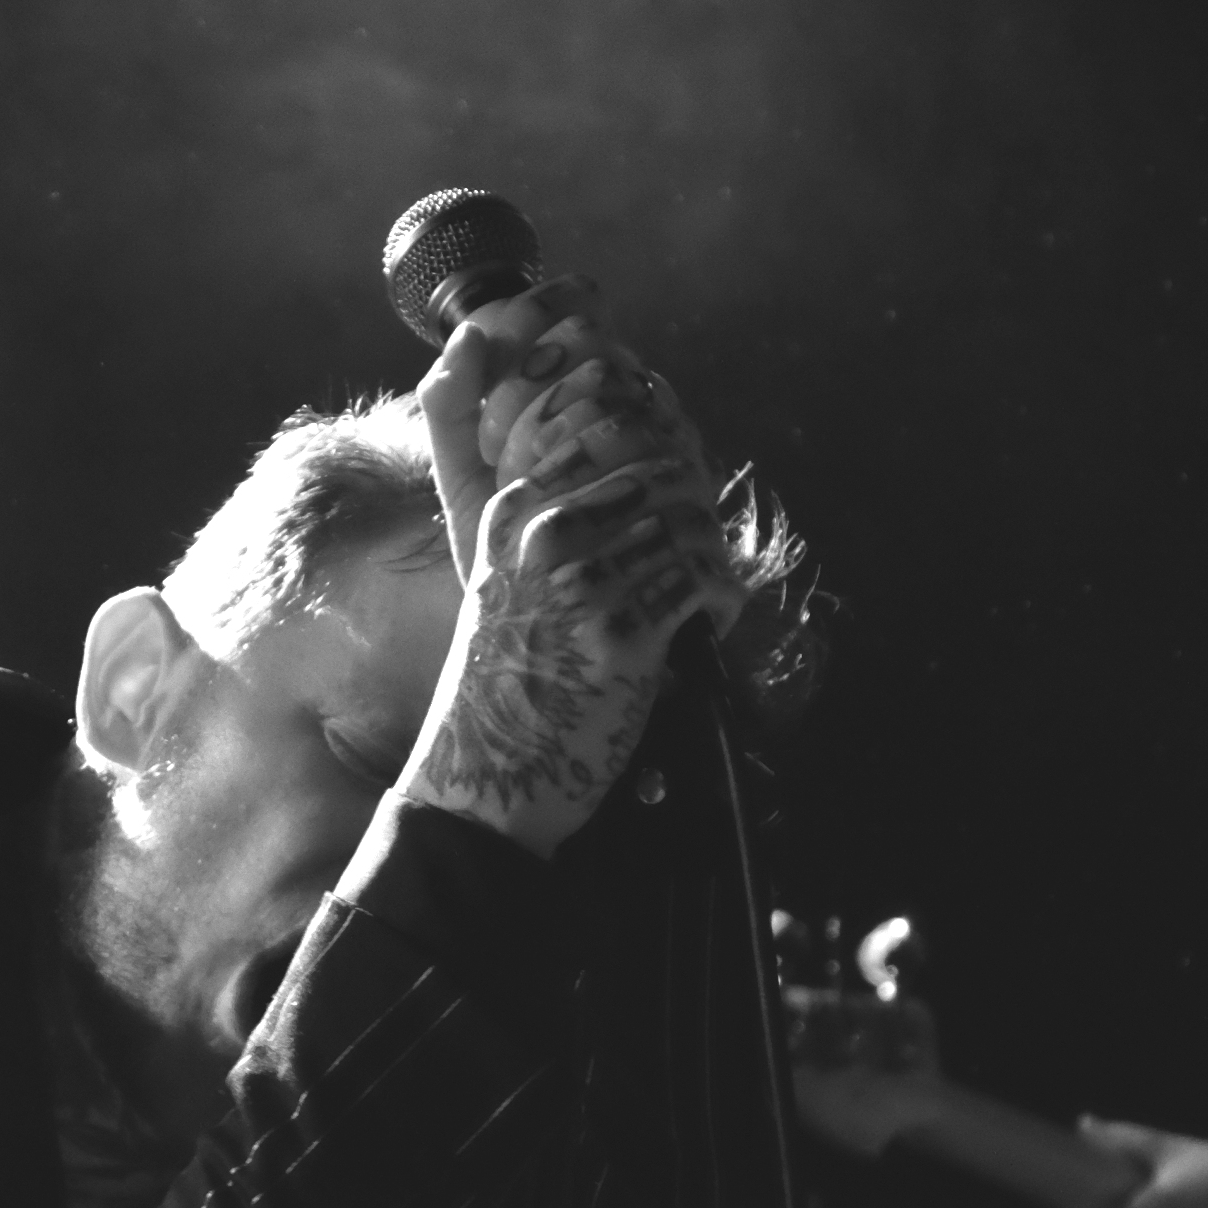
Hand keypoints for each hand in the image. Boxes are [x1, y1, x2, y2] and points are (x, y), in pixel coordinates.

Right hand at [399, 284, 739, 857]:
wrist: (488, 775)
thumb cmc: (504, 681)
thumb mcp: (502, 581)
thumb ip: (548, 519)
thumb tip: (639, 468)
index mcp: (510, 512)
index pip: (607, 432)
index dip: (659, 454)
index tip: (673, 492)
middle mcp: (542, 536)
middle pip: (660, 470)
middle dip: (692, 508)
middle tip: (695, 550)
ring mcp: (582, 583)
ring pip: (690, 524)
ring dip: (709, 560)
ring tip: (698, 594)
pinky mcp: (623, 635)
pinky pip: (706, 581)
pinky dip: (719, 603)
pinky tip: (703, 628)